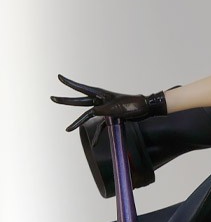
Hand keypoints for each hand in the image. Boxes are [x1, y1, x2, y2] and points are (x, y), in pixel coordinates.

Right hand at [52, 74, 166, 130]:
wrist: (146, 109)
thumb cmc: (133, 105)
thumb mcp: (117, 108)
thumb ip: (103, 110)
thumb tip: (92, 113)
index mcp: (101, 95)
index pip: (82, 89)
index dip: (69, 84)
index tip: (59, 77)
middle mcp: (101, 101)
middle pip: (80, 102)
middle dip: (67, 101)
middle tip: (52, 98)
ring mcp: (105, 109)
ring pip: (88, 116)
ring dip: (79, 123)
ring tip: (67, 129)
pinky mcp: (111, 117)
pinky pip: (101, 126)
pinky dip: (98, 134)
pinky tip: (95, 143)